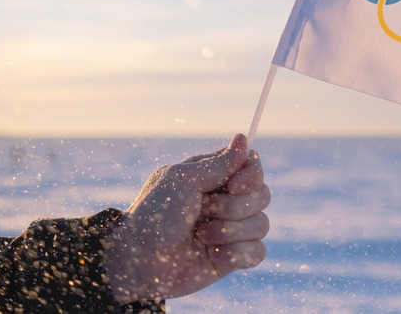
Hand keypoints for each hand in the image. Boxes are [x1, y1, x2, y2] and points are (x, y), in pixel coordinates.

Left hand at [105, 134, 270, 303]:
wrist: (138, 263)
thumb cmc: (154, 216)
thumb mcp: (183, 181)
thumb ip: (219, 163)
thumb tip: (244, 138)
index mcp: (214, 178)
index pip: (252, 166)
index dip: (251, 176)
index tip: (234, 185)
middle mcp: (226, 201)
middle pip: (262, 195)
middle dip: (234, 207)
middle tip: (204, 210)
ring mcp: (231, 230)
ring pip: (261, 224)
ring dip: (230, 231)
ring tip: (201, 236)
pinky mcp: (232, 257)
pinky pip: (257, 252)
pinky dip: (236, 253)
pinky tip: (213, 255)